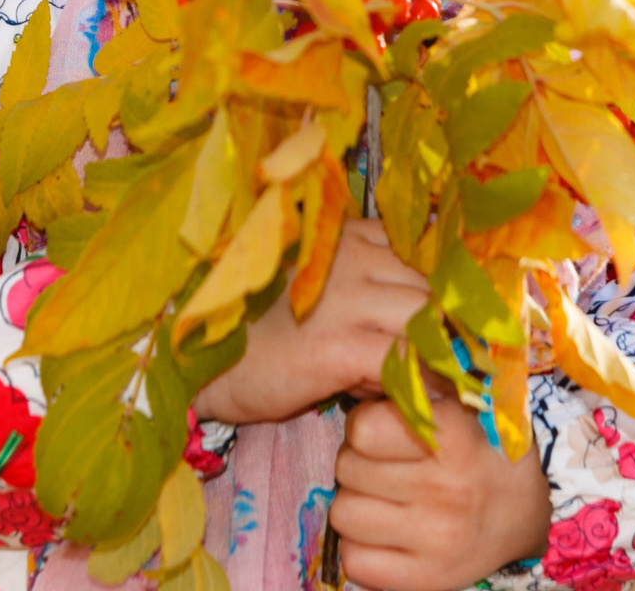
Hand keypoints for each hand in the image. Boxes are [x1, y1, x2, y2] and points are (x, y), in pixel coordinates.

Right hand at [193, 221, 425, 423]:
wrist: (193, 355)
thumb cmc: (248, 327)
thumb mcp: (311, 289)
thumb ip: (359, 289)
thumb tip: (405, 323)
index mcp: (344, 237)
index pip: (418, 254)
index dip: (432, 290)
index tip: (435, 321)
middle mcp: (352, 257)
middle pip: (431, 285)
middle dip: (441, 324)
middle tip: (438, 360)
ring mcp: (347, 299)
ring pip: (426, 318)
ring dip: (435, 353)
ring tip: (426, 381)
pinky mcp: (338, 346)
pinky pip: (403, 361)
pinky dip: (415, 382)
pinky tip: (406, 399)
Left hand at [330, 394, 552, 590]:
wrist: (523, 514)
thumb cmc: (479, 447)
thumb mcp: (458, 404)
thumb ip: (414, 385)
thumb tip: (362, 361)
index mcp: (455, 438)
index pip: (363, 428)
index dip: (365, 425)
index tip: (384, 429)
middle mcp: (447, 491)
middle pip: (346, 469)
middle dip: (359, 462)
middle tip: (387, 466)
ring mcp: (437, 541)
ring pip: (343, 514)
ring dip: (357, 503)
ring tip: (386, 498)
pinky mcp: (425, 581)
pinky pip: (354, 561)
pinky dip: (362, 547)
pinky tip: (387, 533)